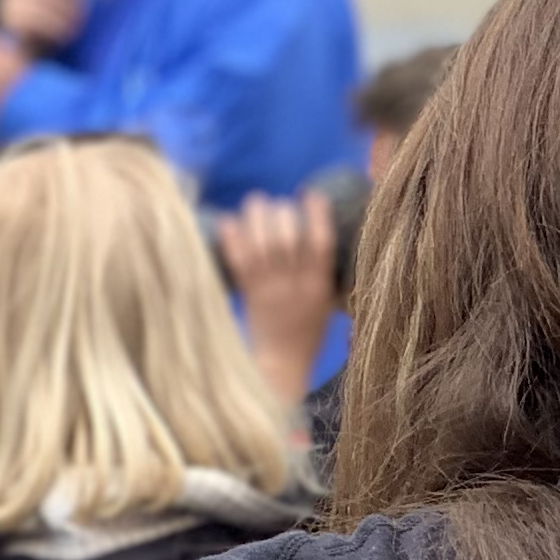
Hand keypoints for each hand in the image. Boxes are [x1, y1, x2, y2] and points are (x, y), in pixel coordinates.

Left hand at [214, 191, 338, 417]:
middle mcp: (294, 285)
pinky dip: (232, 239)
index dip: (316, 215)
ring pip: (261, 246)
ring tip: (256, 202)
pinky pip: (238, 262)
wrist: (282, 365)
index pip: (320, 244)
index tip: (311, 194)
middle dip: (282, 213)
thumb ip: (332, 275)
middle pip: (287, 240)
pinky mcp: (247, 295)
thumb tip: (331, 235)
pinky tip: (228, 221)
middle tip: (279, 205)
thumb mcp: (329, 304)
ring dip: (257, 218)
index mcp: (319, 286)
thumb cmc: (309, 332)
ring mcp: (269, 290)